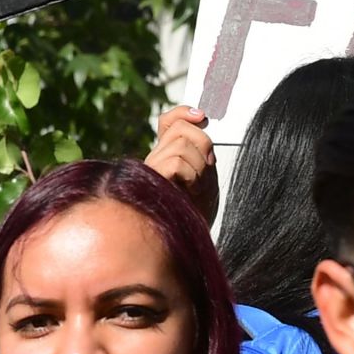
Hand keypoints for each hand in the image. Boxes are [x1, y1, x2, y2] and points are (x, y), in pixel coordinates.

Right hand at [143, 105, 218, 221]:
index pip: (169, 121)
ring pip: (182, 145)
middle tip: (204, 172)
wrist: (188, 241)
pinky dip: (191, 177)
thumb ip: (201, 148)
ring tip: (195, 189)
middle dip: (202, 146)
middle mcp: (154, 158)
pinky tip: (188, 192)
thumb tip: (200, 116)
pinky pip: (177, 162)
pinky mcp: (149, 179)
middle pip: (181, 128)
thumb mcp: (205, 175)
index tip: (202, 117)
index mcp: (167, 156)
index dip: (184, 112)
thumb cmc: (196, 213)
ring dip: (199, 168)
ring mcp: (149, 168)